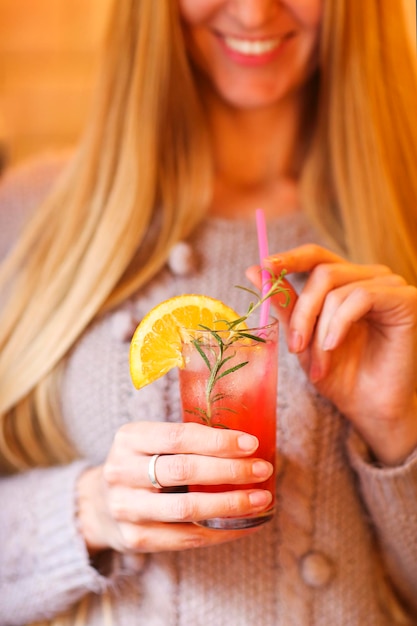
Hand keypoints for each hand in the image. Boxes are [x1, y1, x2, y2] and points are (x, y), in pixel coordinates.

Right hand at [77, 422, 272, 554]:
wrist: (99, 504)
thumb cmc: (141, 464)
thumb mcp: (150, 442)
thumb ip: (185, 441)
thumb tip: (245, 444)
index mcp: (129, 438)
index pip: (179, 436)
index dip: (218, 441)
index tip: (251, 444)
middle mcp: (122, 471)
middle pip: (184, 470)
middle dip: (230, 471)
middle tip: (262, 469)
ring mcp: (126, 507)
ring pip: (187, 508)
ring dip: (230, 505)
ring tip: (261, 499)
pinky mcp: (136, 538)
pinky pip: (186, 538)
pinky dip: (220, 532)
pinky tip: (244, 524)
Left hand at [247, 244, 416, 464]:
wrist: (369, 408)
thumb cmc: (340, 375)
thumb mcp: (304, 337)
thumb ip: (285, 304)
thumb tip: (254, 270)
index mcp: (346, 281)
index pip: (317, 255)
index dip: (290, 257)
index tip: (265, 265)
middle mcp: (369, 277)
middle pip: (322, 273)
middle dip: (301, 312)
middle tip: (294, 346)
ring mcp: (389, 285)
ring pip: (338, 288)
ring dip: (319, 328)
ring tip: (318, 361)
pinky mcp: (405, 299)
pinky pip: (361, 297)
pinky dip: (340, 323)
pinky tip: (334, 346)